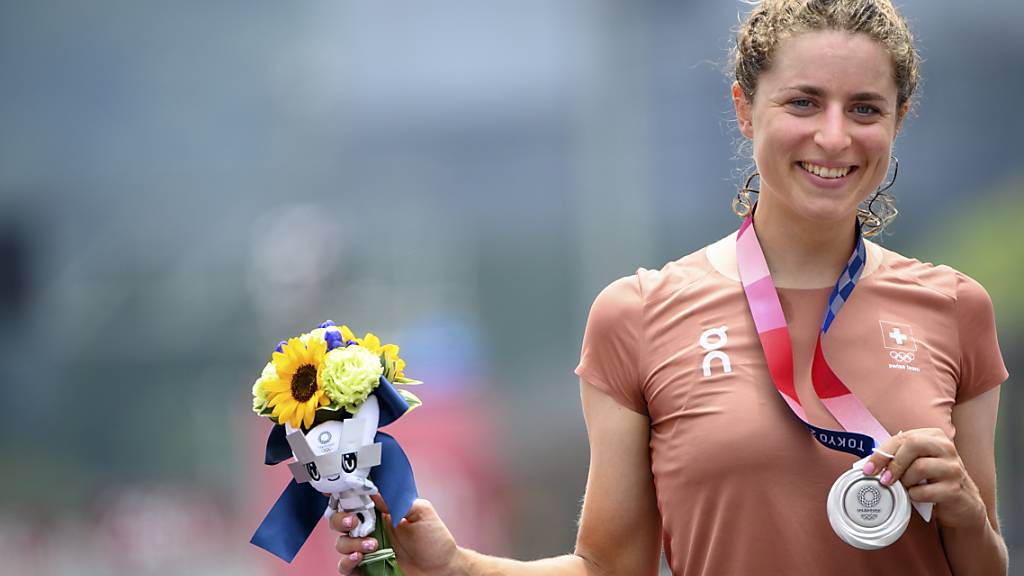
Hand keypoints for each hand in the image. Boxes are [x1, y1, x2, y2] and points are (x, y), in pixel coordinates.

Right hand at [331, 495, 461, 575]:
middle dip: (341, 519)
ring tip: (371, 545)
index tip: (336, 492)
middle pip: (341, 521)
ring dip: (350, 543)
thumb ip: (397, 501)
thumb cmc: (435, 540)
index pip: (355, 500)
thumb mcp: (421, 513)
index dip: (343, 496)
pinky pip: (345, 567)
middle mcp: (370, 530)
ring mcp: (366, 550)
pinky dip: (347, 562)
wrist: (443, 569)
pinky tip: (359, 558)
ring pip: (341, 544)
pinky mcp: (366, 570)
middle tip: (353, 522)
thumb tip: (374, 492)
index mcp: (380, 512)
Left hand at [862, 428, 987, 528]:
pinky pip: (926, 491)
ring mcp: (953, 468)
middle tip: (883, 480)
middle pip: (913, 445)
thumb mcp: (917, 463)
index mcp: (934, 437)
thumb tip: (869, 463)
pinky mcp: (955, 488)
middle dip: (893, 464)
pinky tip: (917, 497)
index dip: (882, 453)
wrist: (962, 504)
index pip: (903, 437)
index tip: (868, 468)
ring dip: (905, 481)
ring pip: (919, 467)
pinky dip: (915, 496)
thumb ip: (898, 457)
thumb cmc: (933, 481)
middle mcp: (946, 448)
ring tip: (906, 488)